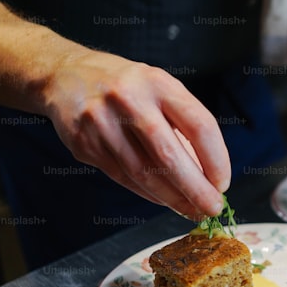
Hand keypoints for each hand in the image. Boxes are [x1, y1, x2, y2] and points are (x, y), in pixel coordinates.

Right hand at [41, 48, 229, 217]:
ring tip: (191, 210)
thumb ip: (183, 126)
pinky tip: (163, 199)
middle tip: (211, 209)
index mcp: (158, 83)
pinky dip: (147, 193)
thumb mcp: (159, 89)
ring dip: (172, 198)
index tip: (222, 182)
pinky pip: (123, 177)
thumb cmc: (126, 87)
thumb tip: (208, 176)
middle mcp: (129, 100)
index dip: (216, 159)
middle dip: (196, 189)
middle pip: (170, 155)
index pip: (199, 125)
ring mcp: (102, 123)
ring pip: (144, 173)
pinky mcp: (84, 144)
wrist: (64, 76)